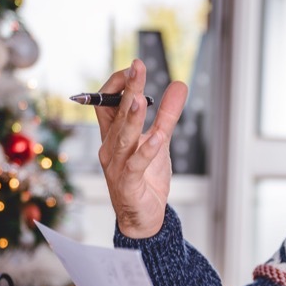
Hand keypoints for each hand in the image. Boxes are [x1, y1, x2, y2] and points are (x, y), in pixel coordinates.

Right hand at [95, 58, 187, 237]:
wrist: (143, 218)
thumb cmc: (146, 178)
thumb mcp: (159, 141)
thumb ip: (168, 115)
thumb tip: (179, 84)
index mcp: (114, 135)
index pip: (107, 103)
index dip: (118, 85)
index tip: (135, 67)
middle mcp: (111, 148)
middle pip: (117, 114)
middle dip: (128, 89)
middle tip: (137, 67)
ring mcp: (117, 166)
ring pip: (124, 137)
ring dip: (132, 118)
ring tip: (140, 99)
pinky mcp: (129, 183)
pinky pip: (137, 165)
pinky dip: (147, 151)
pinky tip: (158, 138)